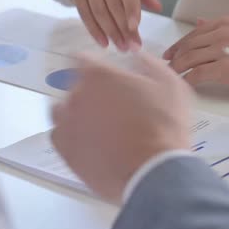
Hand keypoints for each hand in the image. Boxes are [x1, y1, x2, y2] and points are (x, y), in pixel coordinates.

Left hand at [51, 53, 192, 202]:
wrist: (153, 172)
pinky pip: (59, 135)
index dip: (96, 66)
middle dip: (90, 92)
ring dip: (75, 112)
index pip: (83, 59)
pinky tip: (88, 142)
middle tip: (111, 107)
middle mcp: (76, 95)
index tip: (105, 76)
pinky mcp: (64, 149)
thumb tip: (136, 56)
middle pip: (73, 85)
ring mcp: (66, 123)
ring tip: (96, 125)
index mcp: (98, 75)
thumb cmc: (163, 128)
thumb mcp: (169, 85)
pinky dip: (71, 136)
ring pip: (62, 110)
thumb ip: (148, 64)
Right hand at [68, 0, 161, 50]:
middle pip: (113, 5)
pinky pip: (84, 13)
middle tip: (133, 46)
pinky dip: (94, 30)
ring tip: (122, 48)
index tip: (135, 27)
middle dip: (123, 28)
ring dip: (111, 32)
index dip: (131, 9)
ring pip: (98, 11)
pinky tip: (104, 43)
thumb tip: (158, 7)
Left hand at [163, 17, 228, 90]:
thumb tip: (198, 22)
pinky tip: (182, 84)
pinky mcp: (223, 67)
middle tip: (167, 68)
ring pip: (189, 58)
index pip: (193, 34)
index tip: (169, 54)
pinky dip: (186, 79)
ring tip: (172, 76)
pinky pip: (196, 73)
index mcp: (223, 24)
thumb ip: (215, 29)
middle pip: (189, 46)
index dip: (178, 45)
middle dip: (175, 58)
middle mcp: (221, 34)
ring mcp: (222, 50)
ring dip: (177, 69)